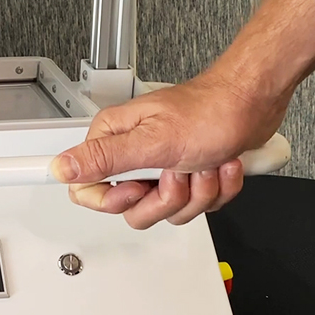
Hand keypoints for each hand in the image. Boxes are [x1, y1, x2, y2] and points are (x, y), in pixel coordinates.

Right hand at [50, 70, 289, 227]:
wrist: (254, 104)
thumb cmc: (210, 112)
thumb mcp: (152, 141)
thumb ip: (103, 158)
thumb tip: (60, 168)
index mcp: (114, 140)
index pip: (85, 189)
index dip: (112, 199)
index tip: (137, 187)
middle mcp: (133, 154)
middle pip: (131, 207)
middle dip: (166, 197)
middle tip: (178, 171)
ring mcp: (160, 167)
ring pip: (165, 210)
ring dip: (196, 192)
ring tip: (204, 163)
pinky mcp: (186, 176)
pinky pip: (193, 206)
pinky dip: (215, 190)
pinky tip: (219, 166)